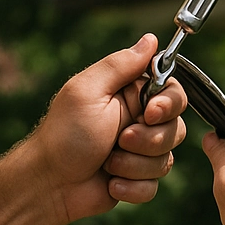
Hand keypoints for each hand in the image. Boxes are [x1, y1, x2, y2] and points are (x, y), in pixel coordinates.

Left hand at [30, 35, 187, 222]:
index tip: (150, 114)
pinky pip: (154, 185)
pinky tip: (110, 183)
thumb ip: (121, 65)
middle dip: (149, 140)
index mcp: (129, 95)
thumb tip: (151, 39)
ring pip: (166, 159)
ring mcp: (138, 152)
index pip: (173, 91)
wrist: (49, 184)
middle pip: (176, 127)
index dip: (168, 104)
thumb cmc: (64, 135)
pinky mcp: (136, 178)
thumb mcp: (89, 91)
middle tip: (121, 140)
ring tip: (108, 163)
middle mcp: (138, 121)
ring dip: (135, 164)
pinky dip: (132, 186)